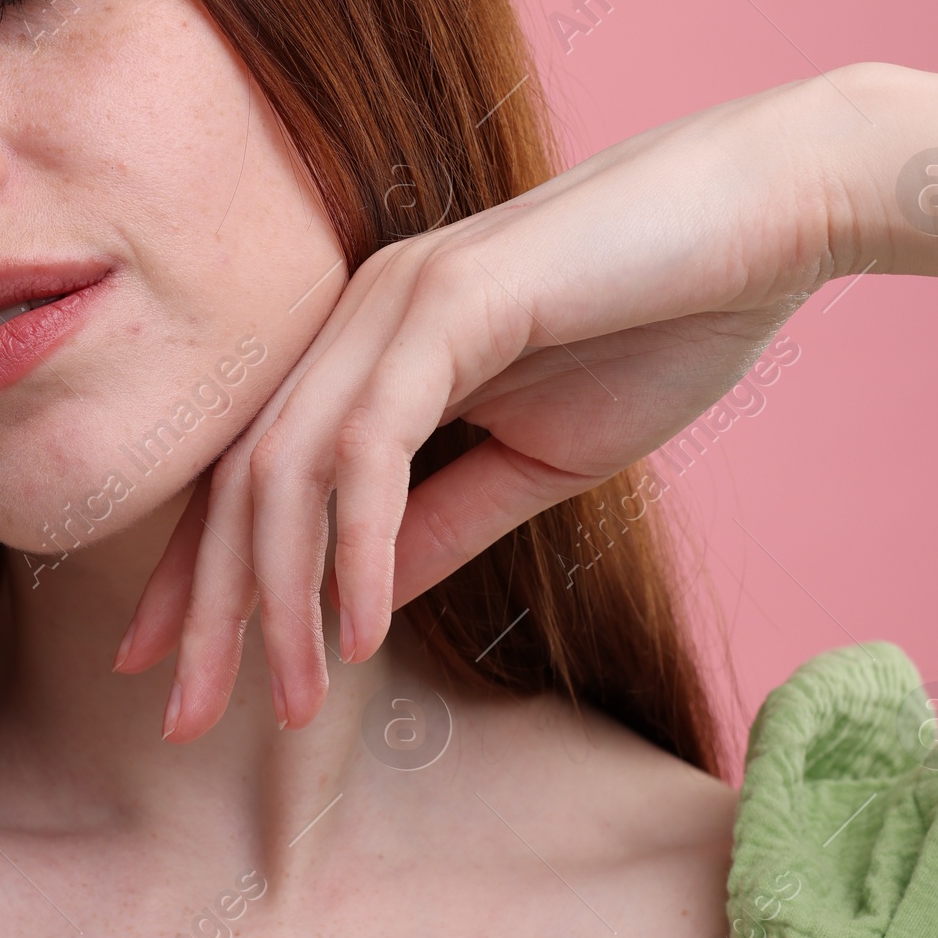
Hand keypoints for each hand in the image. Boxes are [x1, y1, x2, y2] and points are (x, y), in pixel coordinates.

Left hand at [114, 63, 937, 739]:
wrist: (771, 219)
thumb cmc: (664, 324)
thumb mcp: (536, 461)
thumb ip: (440, 524)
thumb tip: (357, 607)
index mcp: (367, 346)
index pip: (248, 472)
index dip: (199, 572)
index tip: (166, 668)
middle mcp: (355, 317)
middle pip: (238, 479)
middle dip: (207, 608)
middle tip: (182, 719)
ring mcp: (393, 300)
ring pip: (287, 469)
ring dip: (279, 598)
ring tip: (289, 704)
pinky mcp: (449, 299)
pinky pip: (371, 446)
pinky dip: (359, 547)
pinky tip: (359, 632)